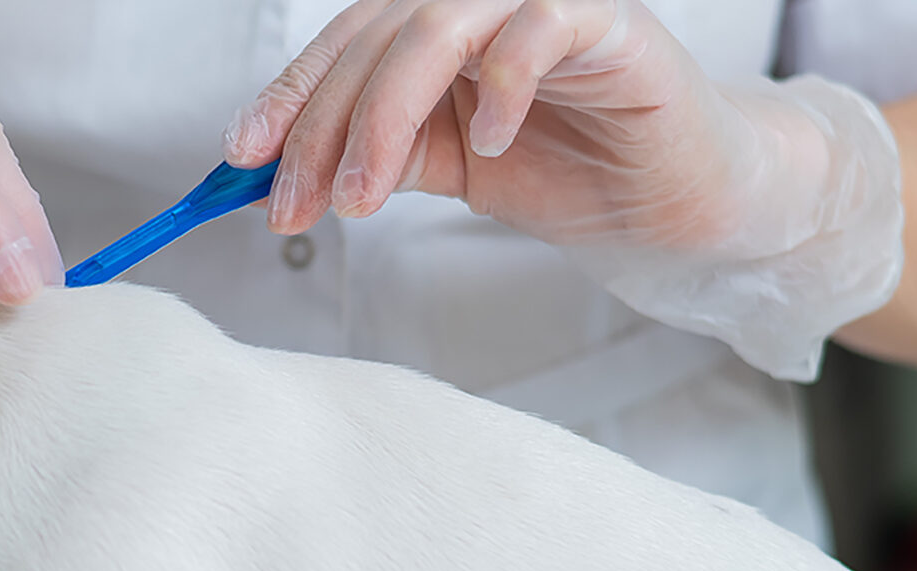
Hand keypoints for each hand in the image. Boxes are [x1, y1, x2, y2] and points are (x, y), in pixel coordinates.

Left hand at [222, 0, 902, 378]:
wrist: (673, 203)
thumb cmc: (563, 169)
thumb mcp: (439, 167)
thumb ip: (373, 154)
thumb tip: (276, 172)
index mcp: (434, 25)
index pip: (343, 43)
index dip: (287, 97)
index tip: (243, 160)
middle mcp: (479, 1)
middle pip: (376, 38)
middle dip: (322, 128)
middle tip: (297, 204)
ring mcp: (542, 3)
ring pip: (437, 27)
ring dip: (385, 118)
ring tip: (362, 197)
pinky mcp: (610, 22)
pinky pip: (539, 29)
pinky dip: (502, 85)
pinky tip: (487, 148)